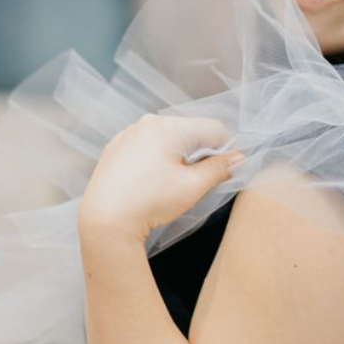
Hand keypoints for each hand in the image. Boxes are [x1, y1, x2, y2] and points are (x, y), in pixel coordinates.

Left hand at [78, 113, 245, 241]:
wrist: (105, 220)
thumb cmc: (150, 202)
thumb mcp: (193, 186)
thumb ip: (219, 168)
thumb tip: (238, 158)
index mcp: (169, 127)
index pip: (213, 128)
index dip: (227, 148)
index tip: (228, 168)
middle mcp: (148, 123)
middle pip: (189, 130)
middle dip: (200, 151)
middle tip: (199, 180)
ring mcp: (128, 133)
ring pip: (167, 137)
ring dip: (178, 154)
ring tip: (173, 183)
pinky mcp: (115, 147)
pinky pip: (146, 145)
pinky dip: (156, 157)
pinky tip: (152, 181)